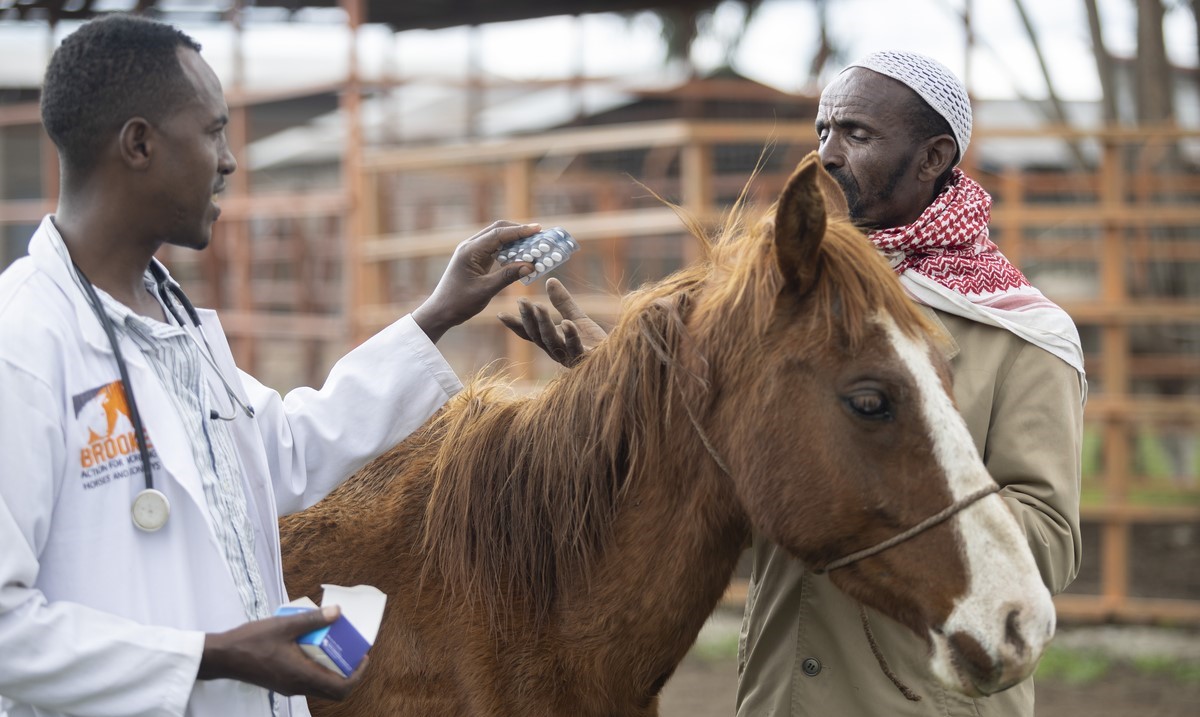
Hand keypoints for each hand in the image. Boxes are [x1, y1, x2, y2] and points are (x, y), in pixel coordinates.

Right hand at [198, 606, 367, 700]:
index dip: (358, 675)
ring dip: (333, 670)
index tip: (363, 657)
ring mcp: (289, 687)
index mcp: (302, 675)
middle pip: (334, 691)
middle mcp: (298, 686)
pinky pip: (308, 681)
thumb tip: (338, 612)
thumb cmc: (251, 640)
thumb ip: (312, 619)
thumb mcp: (284, 625)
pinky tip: (313, 647)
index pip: (340, 688)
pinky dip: (318, 668)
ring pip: (321, 687)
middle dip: (349, 673)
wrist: (223, 656)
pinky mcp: (282, 683)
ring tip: (335, 646)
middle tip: (353, 652)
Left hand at [412, 221, 539, 342]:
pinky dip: (509, 249)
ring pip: (496, 238)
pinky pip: (494, 249)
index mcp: (470, 251)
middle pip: (498, 230)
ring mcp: (472, 252)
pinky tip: (521, 255)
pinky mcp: (475, 259)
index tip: (538, 229)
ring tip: (534, 243)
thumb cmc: (459, 302)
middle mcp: (470, 247)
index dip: (520, 231)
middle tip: (539, 235)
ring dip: (515, 239)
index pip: (498, 234)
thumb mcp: (486, 290)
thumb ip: (508, 276)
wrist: (441, 311)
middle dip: (518, 231)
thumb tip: (530, 266)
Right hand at [497, 278, 606, 366]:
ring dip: (544, 323)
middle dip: (528, 318)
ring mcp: (570, 357)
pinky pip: (576, 348)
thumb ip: (562, 302)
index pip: (529, 334)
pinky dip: (571, 335)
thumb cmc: (594, 341)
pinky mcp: (586, 359)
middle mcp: (556, 352)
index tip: (500, 313)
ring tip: (539, 306)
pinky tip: (567, 322)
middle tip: (522, 301)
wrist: (617, 358)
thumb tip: (550, 279)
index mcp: (551, 342)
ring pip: (552, 341)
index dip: (515, 324)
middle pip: (537, 336)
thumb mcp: (576, 317)